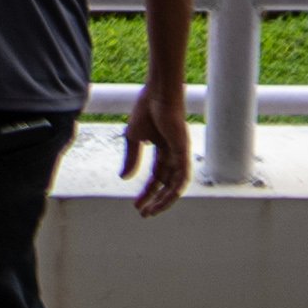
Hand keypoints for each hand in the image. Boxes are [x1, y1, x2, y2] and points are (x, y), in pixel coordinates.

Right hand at [120, 80, 189, 215]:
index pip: (155, 177)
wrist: (157, 93)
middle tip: (144, 213)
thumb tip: (124, 178)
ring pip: (175, 185)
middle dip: (155, 200)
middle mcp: (173, 154)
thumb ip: (131, 158)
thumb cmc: (146, 109)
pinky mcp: (183, 151)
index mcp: (162, 150)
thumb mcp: (133, 138)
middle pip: (165, 184)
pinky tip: (165, 199)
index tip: (136, 204)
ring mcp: (180, 153)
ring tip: (151, 211)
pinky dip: (175, 189)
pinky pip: (182, 176)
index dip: (146, 191)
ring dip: (164, 200)